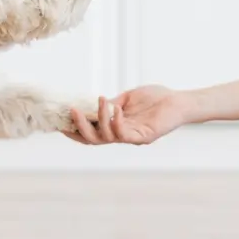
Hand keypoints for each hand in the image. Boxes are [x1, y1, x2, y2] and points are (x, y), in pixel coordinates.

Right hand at [63, 85, 187, 144]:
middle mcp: (122, 136)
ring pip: (106, 137)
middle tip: (71, 111)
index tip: (60, 121)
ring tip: (100, 100)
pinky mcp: (144, 137)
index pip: (91, 133)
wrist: (178, 101)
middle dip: (80, 127)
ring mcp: (132, 138)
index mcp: (116, 127)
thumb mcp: (127, 99)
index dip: (75, 130)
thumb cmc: (156, 98)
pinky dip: (116, 121)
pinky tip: (116, 109)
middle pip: (93, 140)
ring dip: (99, 119)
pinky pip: (124, 134)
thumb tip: (92, 104)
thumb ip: (111, 104)